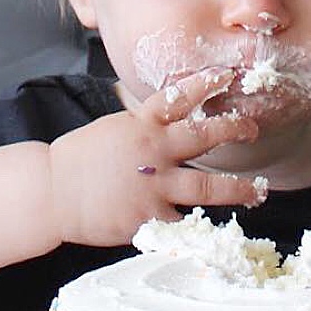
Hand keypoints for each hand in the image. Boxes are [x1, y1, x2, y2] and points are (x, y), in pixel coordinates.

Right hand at [46, 67, 264, 247]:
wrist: (53, 192)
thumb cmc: (80, 159)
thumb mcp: (113, 128)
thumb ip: (143, 125)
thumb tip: (164, 114)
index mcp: (141, 124)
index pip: (178, 96)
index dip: (205, 84)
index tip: (228, 76)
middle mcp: (152, 151)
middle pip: (203, 135)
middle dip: (232, 129)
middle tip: (252, 128)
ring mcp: (152, 186)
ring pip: (204, 186)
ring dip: (236, 189)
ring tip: (258, 191)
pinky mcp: (147, 217)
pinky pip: (181, 223)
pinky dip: (198, 228)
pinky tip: (218, 234)